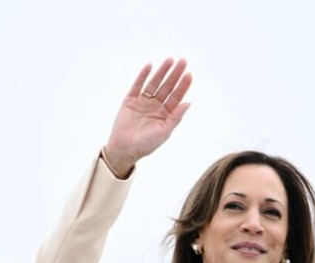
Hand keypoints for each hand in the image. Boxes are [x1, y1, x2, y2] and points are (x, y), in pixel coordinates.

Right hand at [103, 58, 191, 175]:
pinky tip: (150, 66)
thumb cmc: (146, 144)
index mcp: (166, 114)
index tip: (189, 74)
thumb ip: (176, 117)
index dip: (183, 85)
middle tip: (183, 61)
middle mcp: (156, 105)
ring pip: (154, 83)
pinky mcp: (130, 100)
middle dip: (175, 74)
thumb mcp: (164, 131)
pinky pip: (137, 85)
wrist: (125, 149)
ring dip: (162, 71)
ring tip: (170, 60)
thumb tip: (189, 103)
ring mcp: (143, 101)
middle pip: (167, 86)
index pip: (177, 96)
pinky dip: (143, 76)